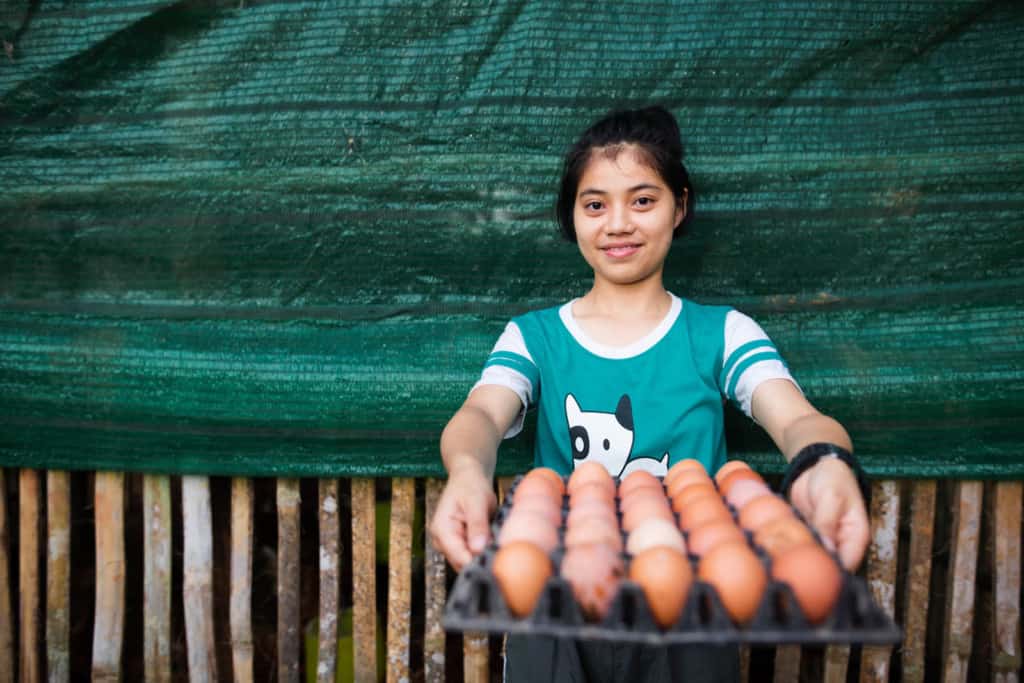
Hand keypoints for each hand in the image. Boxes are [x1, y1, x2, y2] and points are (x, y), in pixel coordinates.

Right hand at [428, 468, 496, 571]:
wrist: (468, 479)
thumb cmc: (471, 486)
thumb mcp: (477, 502)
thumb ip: (477, 525)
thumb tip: (478, 549)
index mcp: (442, 530)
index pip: (458, 557)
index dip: (478, 562)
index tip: (499, 562)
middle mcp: (441, 541)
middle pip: (462, 564)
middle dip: (482, 561)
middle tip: (504, 554)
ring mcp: (449, 545)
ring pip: (468, 562)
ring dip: (484, 557)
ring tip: (500, 546)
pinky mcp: (459, 546)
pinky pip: (471, 556)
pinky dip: (484, 553)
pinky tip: (494, 544)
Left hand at [788, 456, 869, 570]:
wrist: (816, 466)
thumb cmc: (833, 478)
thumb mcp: (831, 497)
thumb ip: (826, 522)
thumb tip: (826, 549)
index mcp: (856, 537)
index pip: (848, 564)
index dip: (831, 572)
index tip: (809, 574)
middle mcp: (841, 543)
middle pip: (830, 565)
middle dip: (812, 568)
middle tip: (790, 566)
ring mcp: (824, 540)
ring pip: (813, 558)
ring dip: (799, 558)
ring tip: (781, 557)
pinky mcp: (809, 535)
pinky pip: (800, 546)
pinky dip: (791, 547)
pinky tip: (776, 547)